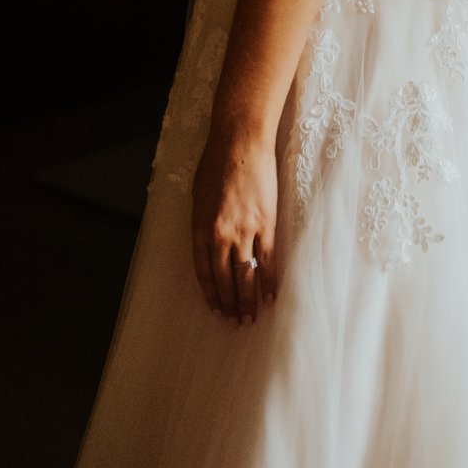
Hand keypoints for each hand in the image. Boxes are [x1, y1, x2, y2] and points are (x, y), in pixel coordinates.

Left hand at [189, 124, 278, 323]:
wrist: (240, 144)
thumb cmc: (215, 164)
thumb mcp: (198, 196)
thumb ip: (202, 223)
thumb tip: (207, 244)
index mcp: (199, 228)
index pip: (203, 271)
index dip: (211, 294)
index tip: (216, 310)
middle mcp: (219, 235)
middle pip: (224, 279)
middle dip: (229, 304)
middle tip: (235, 323)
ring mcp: (243, 231)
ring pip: (246, 275)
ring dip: (248, 300)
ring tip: (251, 318)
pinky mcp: (266, 225)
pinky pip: (268, 261)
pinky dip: (269, 282)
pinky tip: (270, 298)